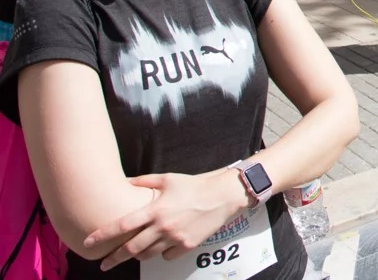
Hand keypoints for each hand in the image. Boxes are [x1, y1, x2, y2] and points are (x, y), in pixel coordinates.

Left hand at [84, 171, 248, 270]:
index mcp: (155, 209)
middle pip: (131, 249)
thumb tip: (124, 182)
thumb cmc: (194, 185)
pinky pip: (166, 256)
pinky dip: (162, 253)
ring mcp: (175, 238)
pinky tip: (164, 245)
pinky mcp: (187, 245)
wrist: (222, 195)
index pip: (122, 225)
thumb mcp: (168, 179)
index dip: (103, 235)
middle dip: (114, 258)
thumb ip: (144, 181)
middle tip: (104, 264)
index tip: (88, 242)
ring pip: (147, 255)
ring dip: (138, 255)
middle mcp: (163, 226)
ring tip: (134, 253)